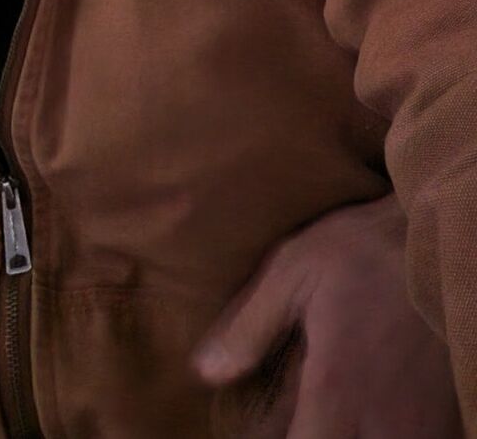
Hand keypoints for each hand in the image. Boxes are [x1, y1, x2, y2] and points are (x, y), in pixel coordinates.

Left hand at [192, 195, 462, 437]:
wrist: (449, 237)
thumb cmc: (371, 247)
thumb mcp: (297, 268)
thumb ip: (250, 325)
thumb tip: (206, 370)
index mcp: (335, 389)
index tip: (262, 432)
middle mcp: (382, 422)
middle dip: (313, 437)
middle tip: (297, 415)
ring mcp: (419, 425)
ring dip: (346, 435)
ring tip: (329, 410)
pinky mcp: (445, 417)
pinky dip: (381, 432)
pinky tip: (362, 412)